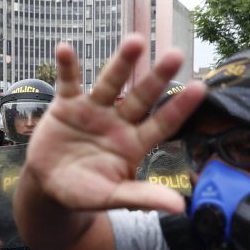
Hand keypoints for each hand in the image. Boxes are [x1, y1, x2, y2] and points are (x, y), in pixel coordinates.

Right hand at [24, 34, 205, 212]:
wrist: (48, 186)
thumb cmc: (84, 192)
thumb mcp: (111, 197)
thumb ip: (141, 196)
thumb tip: (180, 207)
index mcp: (134, 143)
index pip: (162, 124)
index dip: (180, 107)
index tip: (200, 88)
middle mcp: (118, 122)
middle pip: (141, 97)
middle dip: (157, 77)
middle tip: (176, 55)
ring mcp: (93, 110)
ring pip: (110, 83)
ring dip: (122, 62)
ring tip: (135, 41)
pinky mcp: (67, 105)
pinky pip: (67, 83)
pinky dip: (66, 67)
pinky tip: (65, 50)